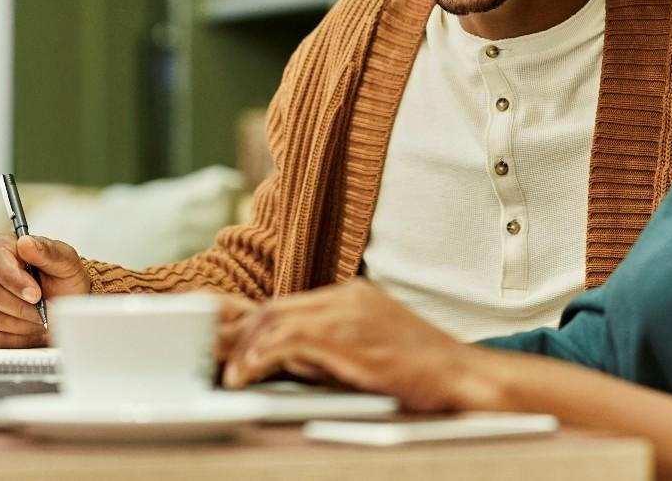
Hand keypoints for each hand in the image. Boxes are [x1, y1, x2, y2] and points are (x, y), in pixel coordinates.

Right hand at [0, 233, 89, 347]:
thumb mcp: (66, 261)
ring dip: (22, 323)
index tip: (36, 295)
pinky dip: (17, 338)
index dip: (15, 281)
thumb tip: (26, 243)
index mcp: (1, 247)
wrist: (65, 302)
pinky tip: (31, 329)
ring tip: (42, 319)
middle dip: (22, 307)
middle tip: (45, 311)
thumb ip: (47, 251)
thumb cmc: (63, 278)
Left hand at [221, 278, 489, 411]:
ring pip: (275, 319)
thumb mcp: (369, 350)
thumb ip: (329, 348)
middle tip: (209, 353)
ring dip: (244, 349)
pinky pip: (288, 340)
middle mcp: (347, 296)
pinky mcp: (348, 336)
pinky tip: (246, 376)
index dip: (250, 322)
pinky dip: (261, 358)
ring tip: (225, 374)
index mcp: (352, 295)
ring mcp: (348, 312)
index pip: (287, 302)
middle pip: (274, 307)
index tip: (223, 335)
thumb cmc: (421, 372)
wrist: (462, 376)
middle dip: (238, 332)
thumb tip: (287, 360)